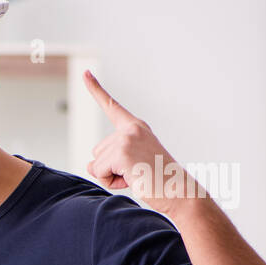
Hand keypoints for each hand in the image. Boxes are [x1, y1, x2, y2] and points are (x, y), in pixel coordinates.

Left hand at [84, 70, 196, 215]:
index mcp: (136, 127)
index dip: (95, 89)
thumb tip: (89, 165)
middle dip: (110, 168)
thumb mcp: (131, 165)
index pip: (111, 106)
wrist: (180, 192)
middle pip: (97, 152)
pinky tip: (132, 179)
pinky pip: (99, 172)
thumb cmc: (158, 181)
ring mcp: (126, 138)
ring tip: (137, 176)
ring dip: (111, 176)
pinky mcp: (122, 151)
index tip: (85, 72)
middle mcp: (131, 129)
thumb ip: (109, 161)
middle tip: (137, 172)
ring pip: (96, 164)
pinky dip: (110, 182)